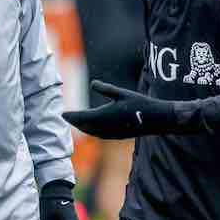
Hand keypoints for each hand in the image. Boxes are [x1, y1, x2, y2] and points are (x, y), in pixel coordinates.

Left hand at [62, 80, 180, 138]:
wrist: (157, 120)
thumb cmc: (141, 104)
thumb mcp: (122, 94)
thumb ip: (106, 89)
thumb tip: (92, 83)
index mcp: (106, 116)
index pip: (83, 117)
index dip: (72, 116)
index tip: (63, 113)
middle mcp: (107, 127)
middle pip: (85, 126)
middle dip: (75, 122)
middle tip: (66, 117)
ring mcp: (113, 134)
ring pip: (92, 132)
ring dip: (83, 127)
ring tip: (76, 122)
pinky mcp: (118, 136)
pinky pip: (100, 135)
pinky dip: (92, 131)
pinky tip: (92, 128)